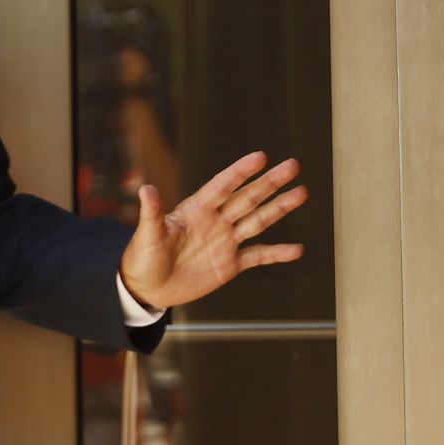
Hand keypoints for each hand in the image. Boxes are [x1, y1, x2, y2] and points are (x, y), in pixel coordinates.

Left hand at [119, 151, 307, 310]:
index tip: (260, 156)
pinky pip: (258, 256)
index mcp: (195, 210)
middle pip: (247, 198)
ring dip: (279, 208)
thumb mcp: (147, 236)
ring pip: (257, 220)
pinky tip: (296, 250)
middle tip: (292, 166)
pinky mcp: (230, 264)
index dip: (239, 172)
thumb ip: (152, 214)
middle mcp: (214, 221)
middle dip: (269, 182)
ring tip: (301, 192)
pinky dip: (276, 253)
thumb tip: (146, 189)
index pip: (222, 186)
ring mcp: (225, 241)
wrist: (147, 288)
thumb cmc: (142, 258)